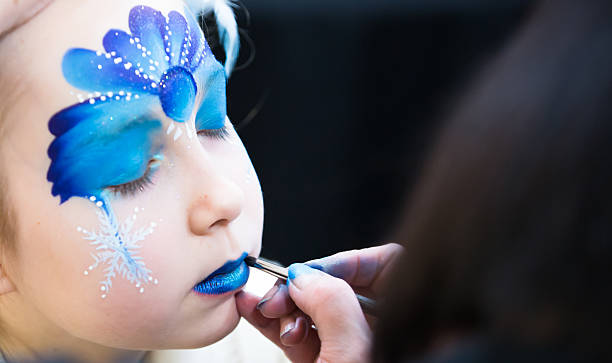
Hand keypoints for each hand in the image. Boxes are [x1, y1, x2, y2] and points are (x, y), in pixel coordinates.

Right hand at [236, 243, 402, 362]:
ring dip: (284, 305)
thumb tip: (305, 276)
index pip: (387, 265)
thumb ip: (331, 304)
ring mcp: (348, 347)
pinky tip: (252, 308)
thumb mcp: (351, 354)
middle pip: (342, 285)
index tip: (313, 271)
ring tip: (267, 311)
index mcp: (404, 323)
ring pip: (315, 309)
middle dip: (306, 286)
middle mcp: (378, 331)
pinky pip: (297, 332)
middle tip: (281, 295)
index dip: (349, 260)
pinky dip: (272, 322)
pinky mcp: (321, 362)